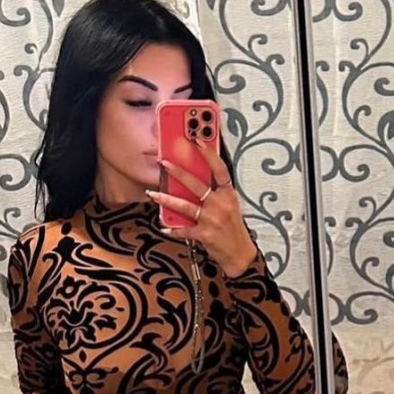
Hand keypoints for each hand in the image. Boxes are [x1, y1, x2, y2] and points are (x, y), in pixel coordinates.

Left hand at [147, 139, 257, 276]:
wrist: (239, 254)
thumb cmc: (233, 229)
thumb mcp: (230, 205)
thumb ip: (216, 192)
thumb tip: (196, 178)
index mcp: (228, 194)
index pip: (220, 169)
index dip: (209, 154)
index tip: (197, 139)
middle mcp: (220, 204)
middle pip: (196, 185)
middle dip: (178, 172)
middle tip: (164, 163)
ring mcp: (211, 219)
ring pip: (185, 206)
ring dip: (167, 200)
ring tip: (154, 193)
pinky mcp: (204, 234)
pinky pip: (184, 230)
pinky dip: (174, 230)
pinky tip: (164, 227)